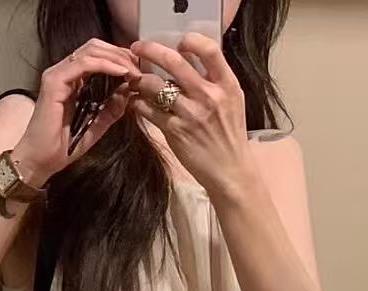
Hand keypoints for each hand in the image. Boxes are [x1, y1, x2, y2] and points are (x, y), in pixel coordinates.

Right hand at [12, 40, 140, 185]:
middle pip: (95, 48)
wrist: (41, 161)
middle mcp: (63, 72)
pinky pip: (83, 64)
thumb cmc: (63, 147)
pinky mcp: (54, 82)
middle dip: (120, 54)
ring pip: (90, 51)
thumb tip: (129, 92)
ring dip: (116, 58)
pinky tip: (121, 72)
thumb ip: (111, 109)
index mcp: (72, 80)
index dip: (119, 58)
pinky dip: (104, 65)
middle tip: (139, 67)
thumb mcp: (96, 125)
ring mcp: (57, 74)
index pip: (97, 56)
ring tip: (133, 70)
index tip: (139, 70)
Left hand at [130, 36, 255, 201]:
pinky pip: (149, 111)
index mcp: (226, 84)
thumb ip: (215, 80)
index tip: (177, 44)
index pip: (209, 49)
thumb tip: (192, 60)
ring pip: (156, 86)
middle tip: (137, 48)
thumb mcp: (232, 101)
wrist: (230, 171)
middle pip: (175, 62)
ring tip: (135, 81)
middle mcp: (208, 96)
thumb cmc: (229, 135)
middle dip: (150, 50)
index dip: (190, 41)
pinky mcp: (175, 132)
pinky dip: (138, 104)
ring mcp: (191, 114)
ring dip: (140, 80)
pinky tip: (136, 103)